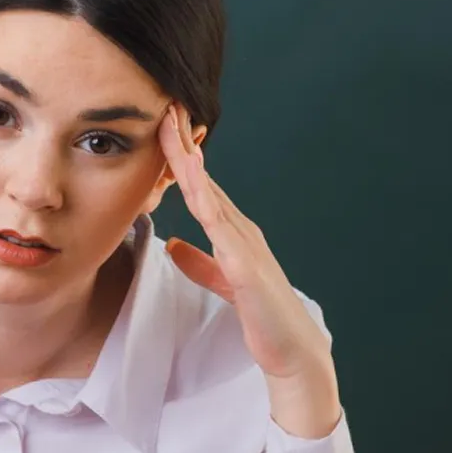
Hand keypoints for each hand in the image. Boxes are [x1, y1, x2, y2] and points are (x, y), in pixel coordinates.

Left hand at [159, 103, 340, 437]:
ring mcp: (245, 245)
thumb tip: (172, 243)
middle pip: (203, 178)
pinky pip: (222, 230)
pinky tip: (192, 183)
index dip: (178, 154)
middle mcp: (239, 229)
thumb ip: (198, 261)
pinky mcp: (246, 268)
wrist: (291, 349)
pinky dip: (206, 203)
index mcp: (230, 231)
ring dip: (191, 161)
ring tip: (173, 127)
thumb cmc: (260, 314)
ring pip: (210, 194)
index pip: (198, 184)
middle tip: (164, 103)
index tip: (160, 122)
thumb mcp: (220, 280)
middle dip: (184, 141)